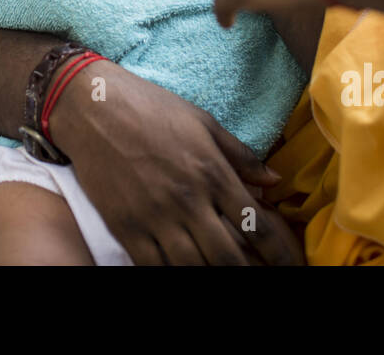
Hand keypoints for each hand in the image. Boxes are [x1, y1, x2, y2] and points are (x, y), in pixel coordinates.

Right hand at [48, 61, 304, 264]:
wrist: (93, 107)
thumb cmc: (151, 108)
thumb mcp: (203, 122)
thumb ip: (241, 155)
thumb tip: (275, 181)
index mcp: (212, 171)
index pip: (257, 225)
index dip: (279, 254)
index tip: (290, 265)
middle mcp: (188, 199)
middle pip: (228, 257)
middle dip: (249, 273)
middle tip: (259, 277)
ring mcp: (155, 217)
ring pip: (192, 268)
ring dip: (212, 276)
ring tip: (222, 273)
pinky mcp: (126, 227)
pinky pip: (153, 267)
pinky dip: (171, 275)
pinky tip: (183, 271)